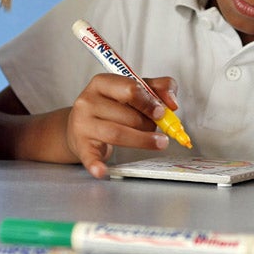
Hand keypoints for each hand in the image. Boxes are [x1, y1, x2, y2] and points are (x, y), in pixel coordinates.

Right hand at [65, 74, 179, 178]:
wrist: (81, 124)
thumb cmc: (112, 106)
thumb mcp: (133, 90)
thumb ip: (158, 88)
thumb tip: (172, 103)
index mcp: (103, 82)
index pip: (130, 89)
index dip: (150, 102)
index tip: (161, 112)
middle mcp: (88, 101)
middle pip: (126, 114)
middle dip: (147, 123)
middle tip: (156, 127)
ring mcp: (82, 124)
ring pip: (116, 134)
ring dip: (142, 140)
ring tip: (157, 143)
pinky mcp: (81, 145)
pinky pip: (90, 156)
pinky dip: (97, 165)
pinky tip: (103, 171)